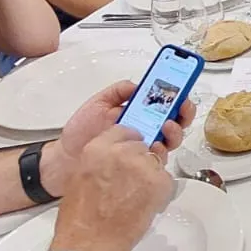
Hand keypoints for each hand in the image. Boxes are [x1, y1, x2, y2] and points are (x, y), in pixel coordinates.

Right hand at [50, 125, 175, 250]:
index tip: (128, 153)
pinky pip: (166, 179)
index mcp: (98, 148)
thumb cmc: (79, 219)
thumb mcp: (80, 177)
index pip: (123, 131)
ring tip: (135, 197)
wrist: (87, 244)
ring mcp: (142, 167)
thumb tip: (115, 158)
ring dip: (150, 176)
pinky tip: (144, 204)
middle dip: (139, 161)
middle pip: (141, 146)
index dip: (127, 143)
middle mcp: (122, 152)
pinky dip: (160, 191)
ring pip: (155, 162)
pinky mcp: (159, 183)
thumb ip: (100, 160)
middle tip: (130, 183)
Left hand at [56, 79, 189, 167]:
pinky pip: (158, 160)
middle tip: (181, 104)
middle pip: (176, 120)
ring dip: (175, 130)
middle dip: (184, 111)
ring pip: (172, 140)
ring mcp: (144, 148)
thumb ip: (117, 91)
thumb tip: (137, 84)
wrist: (66, 158)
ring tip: (167, 124)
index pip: (164, 102)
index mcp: (138, 113)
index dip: (177, 93)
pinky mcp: (139, 166)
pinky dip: (161, 151)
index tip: (181, 85)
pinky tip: (155, 144)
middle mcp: (145, 130)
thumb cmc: (81, 132)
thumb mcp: (97, 103)